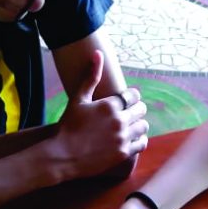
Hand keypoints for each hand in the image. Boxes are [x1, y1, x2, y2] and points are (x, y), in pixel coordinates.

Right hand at [46, 51, 148, 181]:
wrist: (63, 155)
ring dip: (139, 124)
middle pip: (141, 109)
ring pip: (144, 126)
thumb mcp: (78, 99)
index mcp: (110, 105)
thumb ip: (91, 77)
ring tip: (130, 126)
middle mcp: (119, 120)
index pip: (134, 94)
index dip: (131, 96)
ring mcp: (123, 137)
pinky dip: (139, 140)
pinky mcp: (124, 153)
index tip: (126, 100)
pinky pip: (142, 143)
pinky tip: (132, 139)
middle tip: (128, 113)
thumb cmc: (68, 125)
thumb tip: (98, 53)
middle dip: (136, 109)